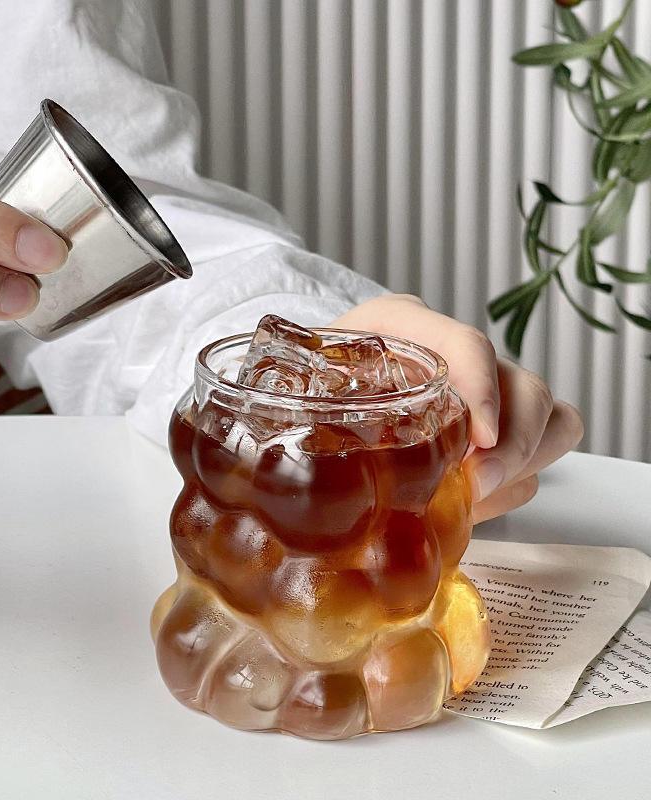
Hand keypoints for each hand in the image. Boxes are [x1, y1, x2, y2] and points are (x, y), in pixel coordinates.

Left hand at [332, 294, 583, 523]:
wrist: (312, 386)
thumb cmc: (309, 389)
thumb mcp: (303, 389)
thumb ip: (311, 409)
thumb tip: (330, 471)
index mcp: (403, 326)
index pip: (467, 344)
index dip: (482, 390)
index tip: (477, 441)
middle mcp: (452, 351)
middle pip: (527, 387)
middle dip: (513, 444)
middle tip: (475, 485)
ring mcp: (482, 385)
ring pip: (550, 416)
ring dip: (522, 464)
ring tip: (475, 496)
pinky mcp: (496, 421)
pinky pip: (543, 447)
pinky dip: (518, 479)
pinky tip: (477, 498)